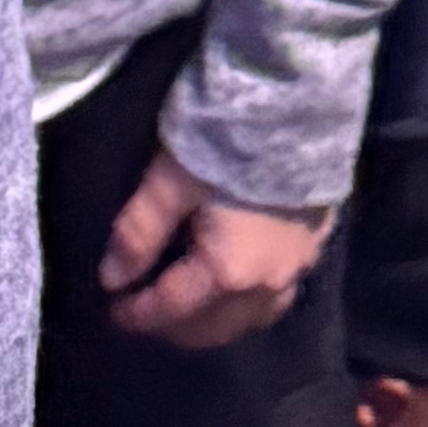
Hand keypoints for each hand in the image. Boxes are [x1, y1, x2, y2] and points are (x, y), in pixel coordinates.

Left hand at [97, 153, 331, 353]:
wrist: (297, 98)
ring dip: (213, 322)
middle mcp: (266, 285)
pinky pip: (277, 298)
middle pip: (214, 327)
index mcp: (227, 273)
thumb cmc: (224, 136)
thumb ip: (140, 232)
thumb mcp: (169, 179)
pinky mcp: (316, 246)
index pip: (172, 309)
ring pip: (250, 319)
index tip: (111, 313)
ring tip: (186, 307)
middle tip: (143, 314)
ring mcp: (297, 268)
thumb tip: (112, 278)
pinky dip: (247, 305)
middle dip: (174, 327)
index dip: (138, 315)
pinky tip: (236, 286)